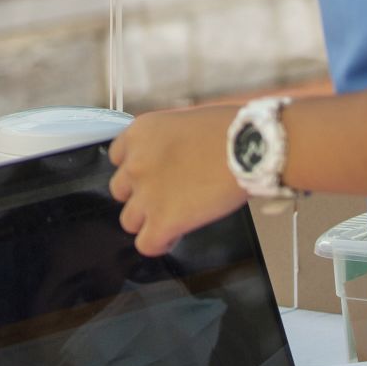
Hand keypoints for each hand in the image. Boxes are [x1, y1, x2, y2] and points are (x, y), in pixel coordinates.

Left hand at [107, 105, 248, 256]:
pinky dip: (159, 243)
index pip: (117, 158)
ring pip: (129, 220)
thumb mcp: (184, 121)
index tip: (152, 176)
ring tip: (173, 218)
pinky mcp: (163, 221)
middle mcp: (135, 163)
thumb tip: (170, 158)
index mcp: (139, 133)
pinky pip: (146, 244)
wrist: (249, 147)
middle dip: (141, 195)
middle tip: (167, 197)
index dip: (136, 170)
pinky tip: (175, 236)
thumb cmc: (229, 130)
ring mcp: (146, 194)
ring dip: (149, 221)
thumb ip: (165, 141)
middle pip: (120, 191)